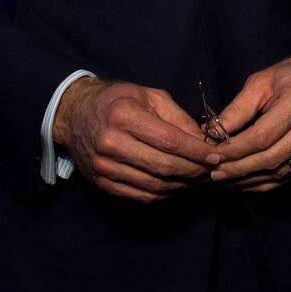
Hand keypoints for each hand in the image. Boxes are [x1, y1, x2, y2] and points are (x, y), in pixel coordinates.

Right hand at [52, 76, 215, 201]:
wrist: (74, 114)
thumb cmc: (118, 100)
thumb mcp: (150, 96)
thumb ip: (178, 117)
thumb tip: (203, 141)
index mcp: (124, 115)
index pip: (169, 141)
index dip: (196, 151)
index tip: (216, 155)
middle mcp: (110, 143)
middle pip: (163, 166)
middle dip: (194, 171)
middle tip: (213, 170)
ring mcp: (103, 167)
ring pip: (154, 185)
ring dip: (182, 185)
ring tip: (200, 178)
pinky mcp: (101, 183)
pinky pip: (140, 195)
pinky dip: (164, 193)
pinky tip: (178, 185)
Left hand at [208, 50, 290, 192]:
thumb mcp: (263, 80)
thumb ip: (238, 108)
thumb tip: (212, 132)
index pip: (261, 137)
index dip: (235, 150)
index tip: (213, 154)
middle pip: (270, 159)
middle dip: (238, 169)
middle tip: (214, 172)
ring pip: (280, 173)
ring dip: (250, 180)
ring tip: (226, 179)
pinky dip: (267, 182)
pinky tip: (248, 181)